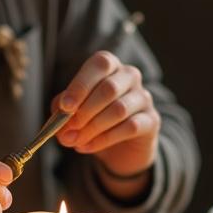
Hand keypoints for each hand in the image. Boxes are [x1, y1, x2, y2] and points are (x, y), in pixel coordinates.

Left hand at [53, 51, 160, 176]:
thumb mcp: (72, 112)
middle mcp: (130, 76)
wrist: (120, 147)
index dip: (81, 85)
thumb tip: (61, 124)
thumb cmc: (93, 119)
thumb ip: (62, 113)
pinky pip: (130, 127)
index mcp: (109, 66)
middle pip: (109, 88)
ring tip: (76, 141)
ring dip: (93, 128)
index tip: (65, 107)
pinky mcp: (152, 120)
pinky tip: (88, 147)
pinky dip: (104, 140)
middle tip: (69, 130)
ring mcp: (144, 98)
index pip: (100, 64)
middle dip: (85, 111)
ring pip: (119, 110)